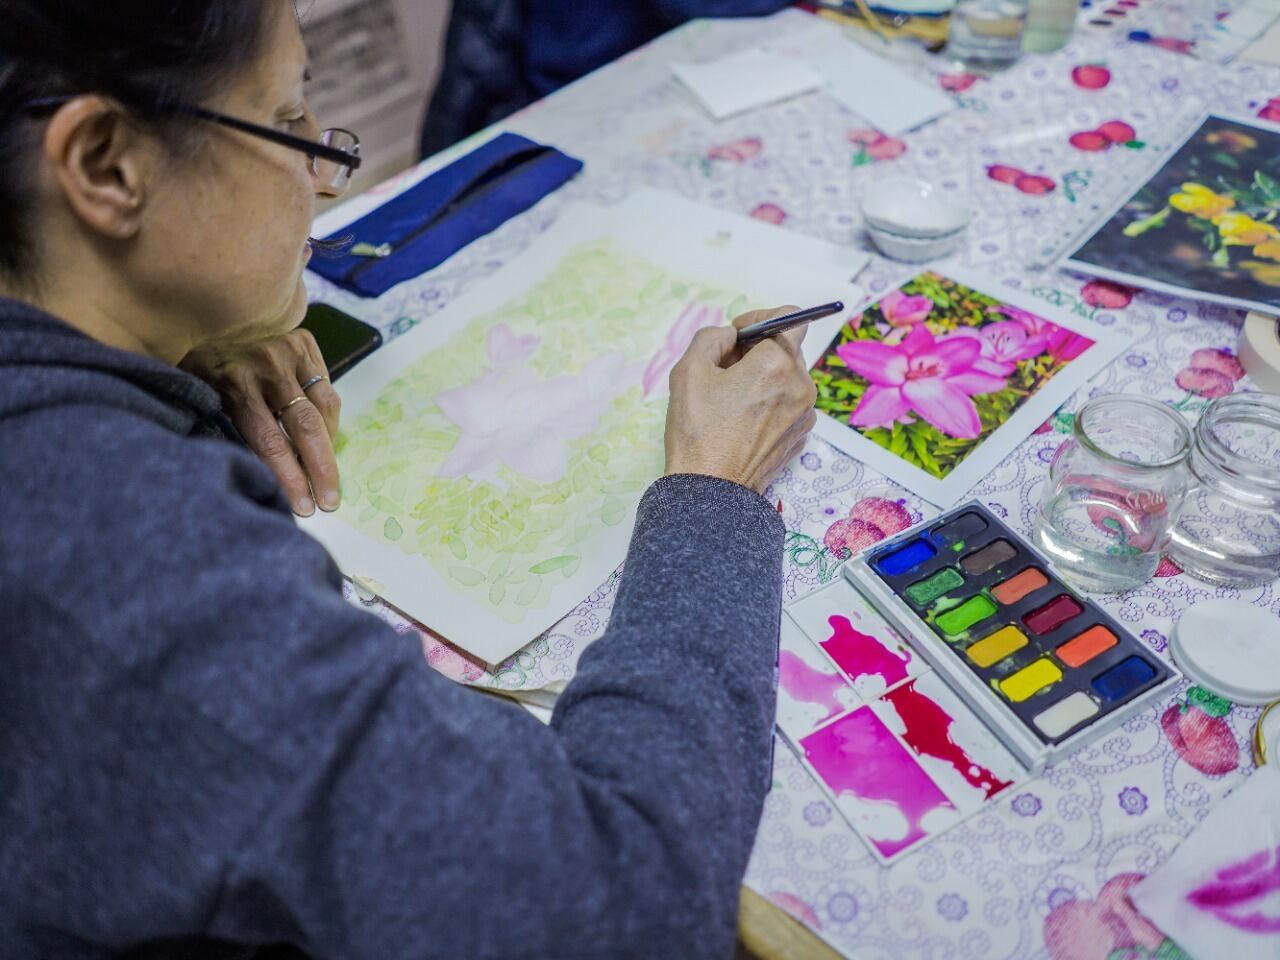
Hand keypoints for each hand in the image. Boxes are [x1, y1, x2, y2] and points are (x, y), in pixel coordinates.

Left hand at [181, 329, 340, 515]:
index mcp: (233, 383)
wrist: (204, 299)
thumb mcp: (193, 388)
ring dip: (329, 445)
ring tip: (328, 475)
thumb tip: (243, 471)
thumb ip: (218, 422)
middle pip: (304, 428)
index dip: (289, 478)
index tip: (302, 508)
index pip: (269, 441)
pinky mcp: (304, 342)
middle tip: (329, 503)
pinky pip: (325, 387)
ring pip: (323, 408)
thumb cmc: (192, 354)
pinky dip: (327, 415)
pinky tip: (322, 436)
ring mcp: (289, 352)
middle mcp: (266, 367)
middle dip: (321, 471)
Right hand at [663, 306, 817, 493]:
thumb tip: (730, 336)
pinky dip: (770, 403)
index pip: (790, 318)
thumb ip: (712, 337)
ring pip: (788, 379)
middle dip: (759, 351)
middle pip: (788, 349)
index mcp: (777, 364)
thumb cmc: (699, 432)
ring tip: (732, 399)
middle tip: (726, 368)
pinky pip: (789, 405)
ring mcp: (804, 414)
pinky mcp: (800, 436)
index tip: (739, 335)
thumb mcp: (689, 371)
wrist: (711, 491)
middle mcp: (800, 386)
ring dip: (765, 378)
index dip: (761, 319)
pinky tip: (743, 420)